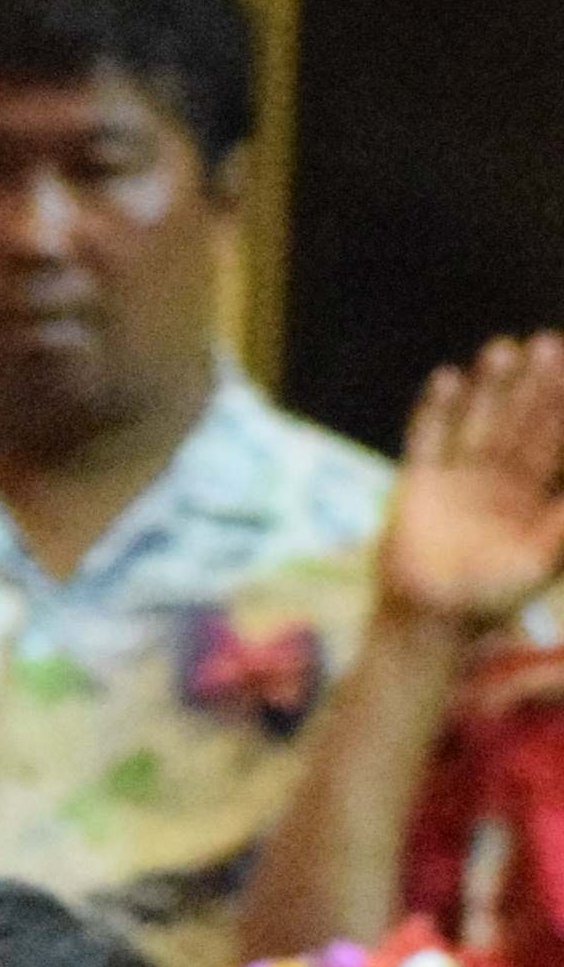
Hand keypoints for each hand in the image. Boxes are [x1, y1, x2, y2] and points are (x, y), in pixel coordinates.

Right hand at [382, 333, 563, 630]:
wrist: (427, 621)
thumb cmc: (493, 596)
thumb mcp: (546, 557)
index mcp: (533, 494)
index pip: (555, 440)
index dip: (563, 406)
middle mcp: (497, 479)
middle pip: (518, 422)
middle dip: (532, 386)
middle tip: (546, 344)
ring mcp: (456, 478)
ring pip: (476, 422)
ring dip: (488, 388)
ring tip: (501, 350)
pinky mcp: (417, 483)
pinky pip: (426, 439)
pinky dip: (435, 411)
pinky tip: (448, 379)